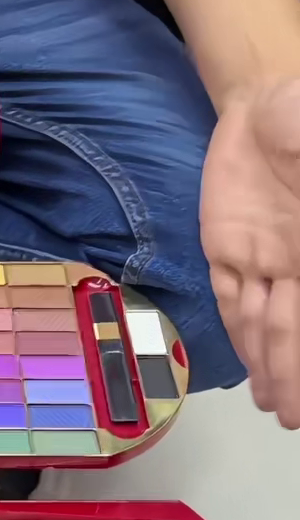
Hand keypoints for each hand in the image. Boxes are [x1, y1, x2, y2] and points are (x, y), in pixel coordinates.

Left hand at [201, 90, 299, 427]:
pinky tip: (251, 372)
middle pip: (297, 331)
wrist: (267, 98)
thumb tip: (294, 267)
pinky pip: (233, 301)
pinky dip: (241, 337)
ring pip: (266, 325)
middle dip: (296, 376)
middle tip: (295, 420)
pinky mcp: (227, 250)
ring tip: (279, 411)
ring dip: (271, 368)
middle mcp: (298, 264)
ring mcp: (264, 260)